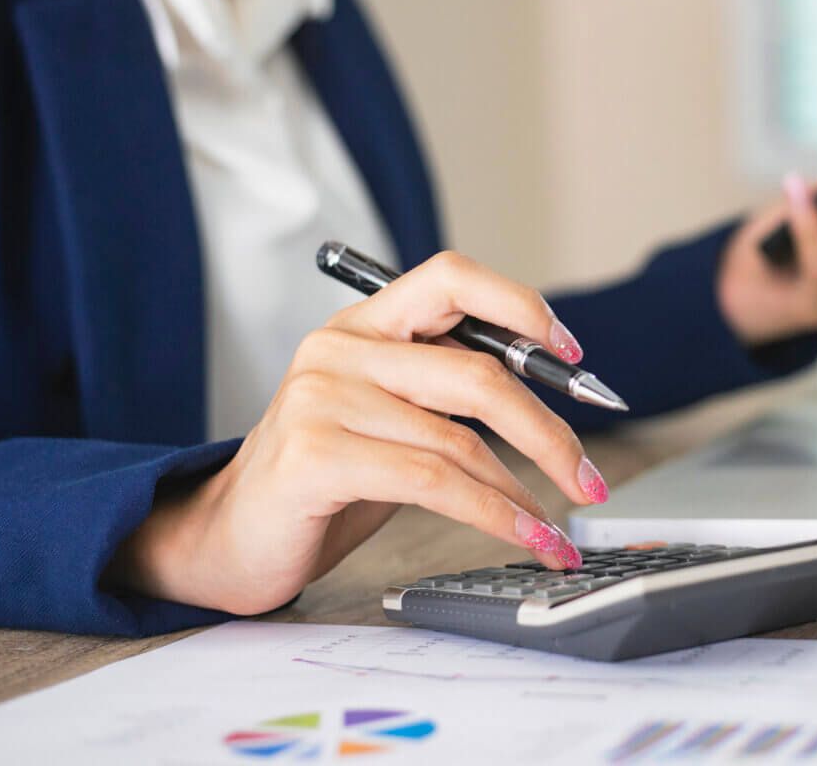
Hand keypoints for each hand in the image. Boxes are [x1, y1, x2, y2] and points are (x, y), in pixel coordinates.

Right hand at [105, 252, 609, 615]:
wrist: (227, 538)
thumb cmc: (324, 478)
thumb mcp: (390, 416)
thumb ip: (448, 392)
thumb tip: (550, 399)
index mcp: (364, 325)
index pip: (451, 277)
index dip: (520, 306)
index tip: (573, 354)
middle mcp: (340, 349)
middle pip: (477, 372)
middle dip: (550, 430)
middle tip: (589, 478)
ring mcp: (322, 399)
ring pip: (460, 440)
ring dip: (526, 491)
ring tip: (557, 528)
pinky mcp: (316, 456)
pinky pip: (433, 482)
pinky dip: (494, 513)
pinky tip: (525, 535)